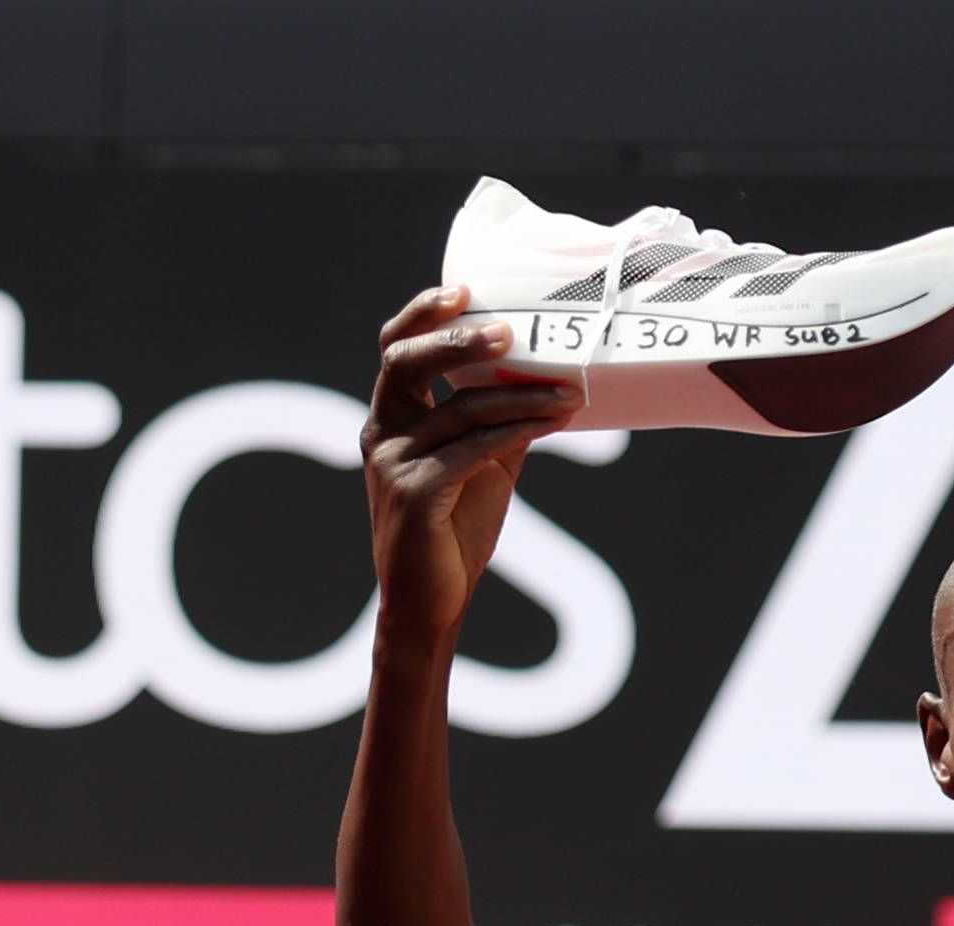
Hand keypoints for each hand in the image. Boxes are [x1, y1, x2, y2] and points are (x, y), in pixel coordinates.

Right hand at [364, 286, 577, 639]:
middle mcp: (382, 435)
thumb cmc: (452, 534)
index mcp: (391, 421)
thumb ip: (496, 421)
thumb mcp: (480, 465)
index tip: (465, 291)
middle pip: (406, 362)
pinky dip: (517, 431)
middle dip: (458, 339)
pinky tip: (554, 422)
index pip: (395, 350)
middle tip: (509, 332)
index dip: (422, 314)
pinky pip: (473, 449)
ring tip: (571, 391)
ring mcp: (393, 464)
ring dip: (522, 396)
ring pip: (459, 409)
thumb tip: (544, 380)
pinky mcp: (413, 494)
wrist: (429, 606)